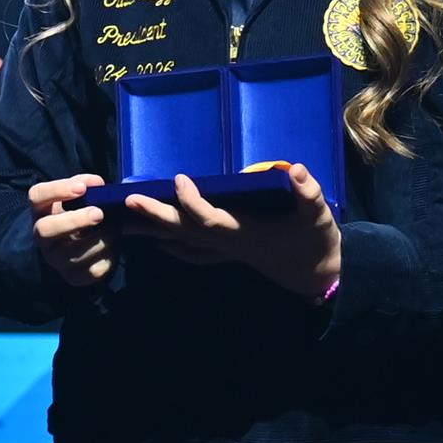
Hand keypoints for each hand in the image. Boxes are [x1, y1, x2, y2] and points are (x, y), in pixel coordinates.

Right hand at [29, 175, 114, 289]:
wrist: (81, 246)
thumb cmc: (81, 214)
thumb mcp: (78, 197)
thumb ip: (85, 186)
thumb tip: (97, 184)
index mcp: (42, 210)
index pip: (37, 196)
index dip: (58, 190)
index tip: (82, 188)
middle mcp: (43, 237)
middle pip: (47, 230)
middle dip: (75, 221)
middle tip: (99, 213)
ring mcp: (56, 259)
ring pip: (74, 253)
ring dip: (99, 239)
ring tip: (115, 228)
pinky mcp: (74, 277)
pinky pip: (91, 270)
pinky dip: (108, 255)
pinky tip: (114, 245)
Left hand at [119, 164, 343, 301]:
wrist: (317, 273)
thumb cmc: (315, 241)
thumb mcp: (318, 215)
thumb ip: (308, 194)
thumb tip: (296, 170)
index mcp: (245, 232)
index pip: (210, 219)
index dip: (193, 202)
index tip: (179, 179)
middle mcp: (228, 243)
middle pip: (185, 231)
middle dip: (157, 216)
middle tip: (130, 200)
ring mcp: (225, 251)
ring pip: (183, 242)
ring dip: (155, 231)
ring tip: (125, 221)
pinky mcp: (228, 253)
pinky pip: (193, 252)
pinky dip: (173, 245)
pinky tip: (158, 242)